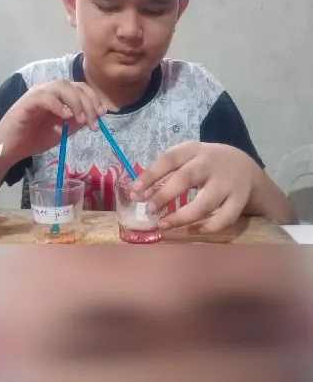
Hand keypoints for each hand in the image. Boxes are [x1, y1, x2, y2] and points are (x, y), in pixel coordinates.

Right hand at [0, 80, 106, 165]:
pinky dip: (58, 105)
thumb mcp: (62, 130)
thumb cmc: (33, 138)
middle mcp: (48, 91)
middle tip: (94, 123)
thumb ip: (77, 121)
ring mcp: (36, 94)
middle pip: (74, 85)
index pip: (80, 88)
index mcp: (57, 96)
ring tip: (80, 120)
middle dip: (88, 102)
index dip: (93, 99)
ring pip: (61, 86)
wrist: (9, 149)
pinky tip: (65, 117)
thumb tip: (96, 114)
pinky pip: (44, 97)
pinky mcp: (26, 103)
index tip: (102, 115)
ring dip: (76, 102)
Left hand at [132, 143, 258, 233]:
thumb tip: (139, 193)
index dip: (151, 174)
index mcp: (194, 151)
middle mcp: (211, 164)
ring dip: (183, 216)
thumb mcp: (189, 159)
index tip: (135, 191)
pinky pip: (224, 218)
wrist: (245, 167)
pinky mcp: (239, 199)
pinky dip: (209, 227)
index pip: (170, 158)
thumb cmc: (207, 164)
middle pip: (186, 178)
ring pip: (205, 203)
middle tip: (149, 209)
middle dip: (165, 195)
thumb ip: (167, 173)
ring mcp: (227, 182)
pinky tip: (193, 230)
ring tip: (164, 224)